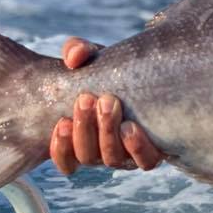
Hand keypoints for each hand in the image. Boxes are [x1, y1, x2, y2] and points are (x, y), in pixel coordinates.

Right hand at [49, 37, 163, 174]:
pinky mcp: (153, 152)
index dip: (60, 148)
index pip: (65, 160)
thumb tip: (74, 57)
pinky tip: (131, 126)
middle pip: (87, 156)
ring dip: (107, 132)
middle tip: (87, 98)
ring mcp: (128, 155)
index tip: (62, 122)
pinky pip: (144, 162)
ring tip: (109, 102)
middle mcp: (103, 152)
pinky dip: (136, 146)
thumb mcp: (92, 59)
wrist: (149, 76)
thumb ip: (77, 51)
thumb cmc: (112, 71)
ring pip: (111, 159)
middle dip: (84, 128)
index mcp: (83, 138)